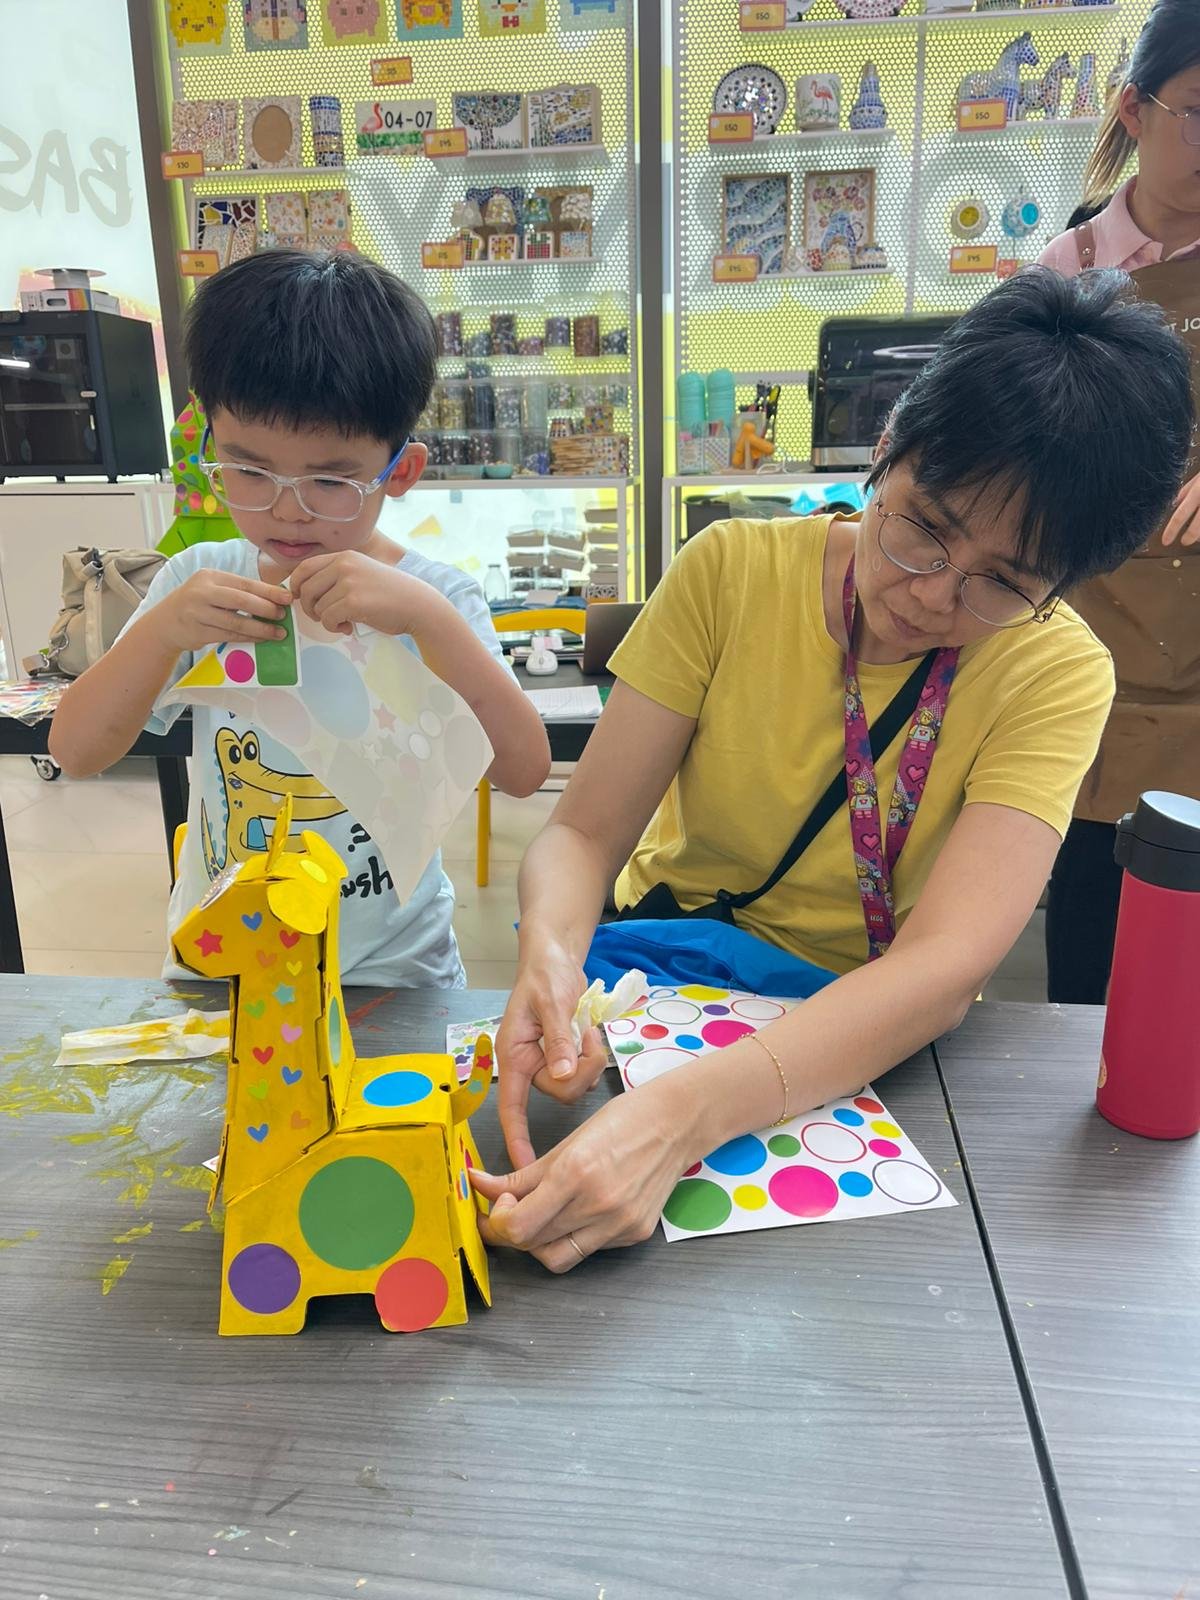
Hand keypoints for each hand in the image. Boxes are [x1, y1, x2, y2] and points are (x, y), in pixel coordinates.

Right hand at [150, 570, 290, 655]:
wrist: (164, 623)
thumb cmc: (196, 603)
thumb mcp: (211, 589)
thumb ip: (237, 591)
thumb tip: (274, 598)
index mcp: (209, 576)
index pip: (245, 583)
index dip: (268, 591)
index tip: (288, 598)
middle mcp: (202, 592)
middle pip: (241, 600)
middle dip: (266, 609)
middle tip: (283, 616)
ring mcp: (198, 613)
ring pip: (236, 622)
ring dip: (261, 628)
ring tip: (279, 633)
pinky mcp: (197, 632)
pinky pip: (229, 636)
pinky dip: (248, 637)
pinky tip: (261, 638)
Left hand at [289, 551, 436, 636]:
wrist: (418, 605)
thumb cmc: (390, 594)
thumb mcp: (361, 574)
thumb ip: (337, 577)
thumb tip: (302, 591)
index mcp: (344, 556)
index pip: (304, 567)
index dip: (295, 585)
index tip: (299, 598)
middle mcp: (344, 565)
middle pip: (305, 588)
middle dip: (308, 607)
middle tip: (323, 617)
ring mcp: (348, 582)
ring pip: (316, 607)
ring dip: (325, 620)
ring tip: (343, 622)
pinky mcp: (353, 602)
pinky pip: (327, 619)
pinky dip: (334, 628)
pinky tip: (348, 628)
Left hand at [472, 1073, 698, 1272]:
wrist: (677, 1123)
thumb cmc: (623, 1121)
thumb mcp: (566, 1142)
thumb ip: (520, 1174)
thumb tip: (478, 1184)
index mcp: (576, 1173)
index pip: (518, 1225)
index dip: (496, 1222)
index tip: (494, 1205)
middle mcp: (598, 1205)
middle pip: (532, 1244)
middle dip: (510, 1230)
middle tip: (506, 1211)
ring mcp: (619, 1225)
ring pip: (557, 1258)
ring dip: (538, 1242)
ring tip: (539, 1216)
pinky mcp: (633, 1235)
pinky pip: (588, 1250)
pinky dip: (572, 1237)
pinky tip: (576, 1212)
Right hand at [496, 945, 609, 1167]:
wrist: (556, 957)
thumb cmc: (544, 975)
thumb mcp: (551, 1003)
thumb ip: (558, 1039)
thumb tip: (563, 1074)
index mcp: (515, 1056)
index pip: (511, 1107)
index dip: (516, 1138)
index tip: (523, 1168)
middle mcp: (530, 1065)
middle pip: (560, 1093)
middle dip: (581, 1070)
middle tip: (587, 1038)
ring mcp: (549, 1063)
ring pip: (577, 1085)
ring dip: (591, 1059)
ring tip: (587, 1029)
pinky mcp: (567, 1058)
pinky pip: (587, 1074)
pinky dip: (594, 1055)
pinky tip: (590, 1032)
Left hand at [1162, 471, 1199, 546]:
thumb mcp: (1199, 476)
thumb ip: (1187, 490)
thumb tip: (1174, 503)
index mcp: (1198, 490)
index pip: (1181, 514)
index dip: (1171, 530)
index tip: (1165, 541)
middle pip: (1198, 524)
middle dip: (1190, 536)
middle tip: (1185, 541)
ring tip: (1198, 537)